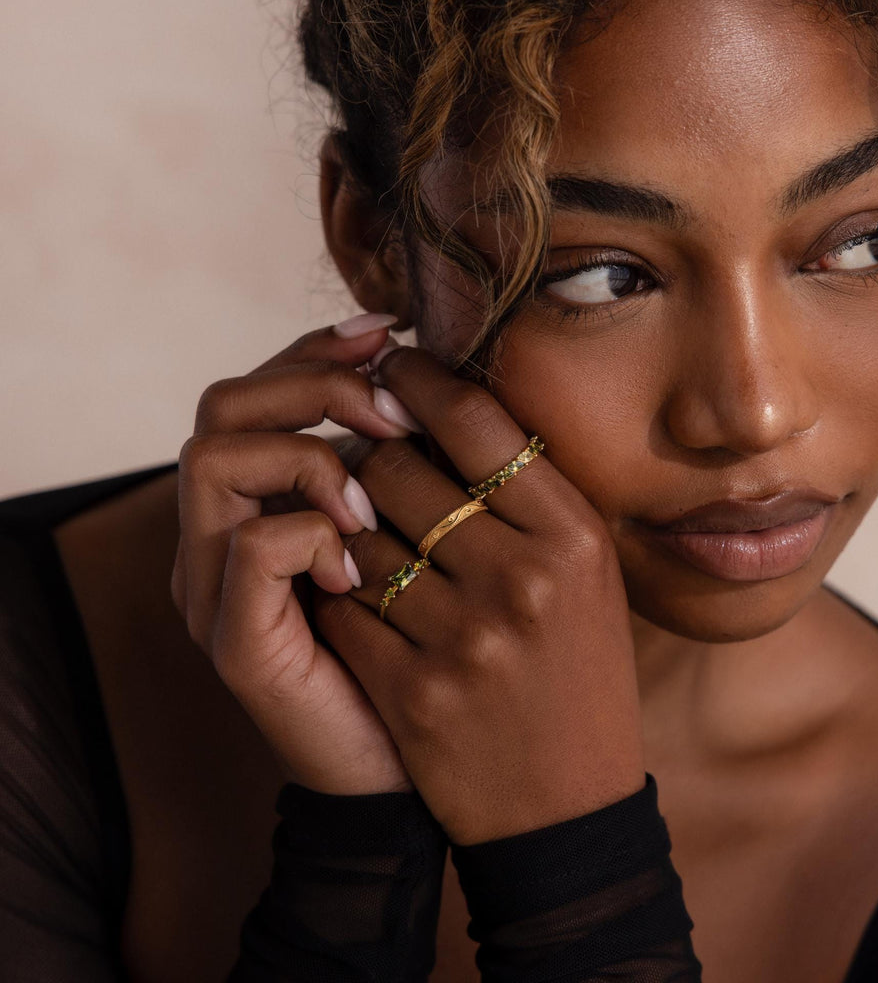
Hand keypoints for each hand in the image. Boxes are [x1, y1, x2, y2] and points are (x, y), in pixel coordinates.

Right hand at [172, 315, 421, 794]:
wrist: (412, 769)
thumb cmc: (426, 648)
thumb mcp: (419, 541)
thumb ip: (406, 469)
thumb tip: (438, 377)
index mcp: (268, 501)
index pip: (263, 389)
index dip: (317, 351)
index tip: (388, 335)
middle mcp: (225, 532)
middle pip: (222, 405)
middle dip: (310, 386)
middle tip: (389, 410)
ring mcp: (217, 585)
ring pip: (211, 458)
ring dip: (305, 456)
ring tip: (373, 499)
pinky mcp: (233, 639)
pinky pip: (247, 546)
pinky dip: (307, 532)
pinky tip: (360, 562)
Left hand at [314, 345, 645, 843]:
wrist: (567, 804)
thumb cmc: (579, 671)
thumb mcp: (587, 572)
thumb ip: (530, 492)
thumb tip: (448, 401)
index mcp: (573, 537)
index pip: (475, 418)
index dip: (418, 380)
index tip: (391, 367)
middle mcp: (523, 579)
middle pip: (399, 466)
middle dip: (371, 453)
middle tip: (368, 454)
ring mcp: (463, 638)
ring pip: (356, 530)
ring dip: (346, 519)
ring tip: (359, 524)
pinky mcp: (411, 690)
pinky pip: (340, 600)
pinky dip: (336, 585)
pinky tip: (352, 587)